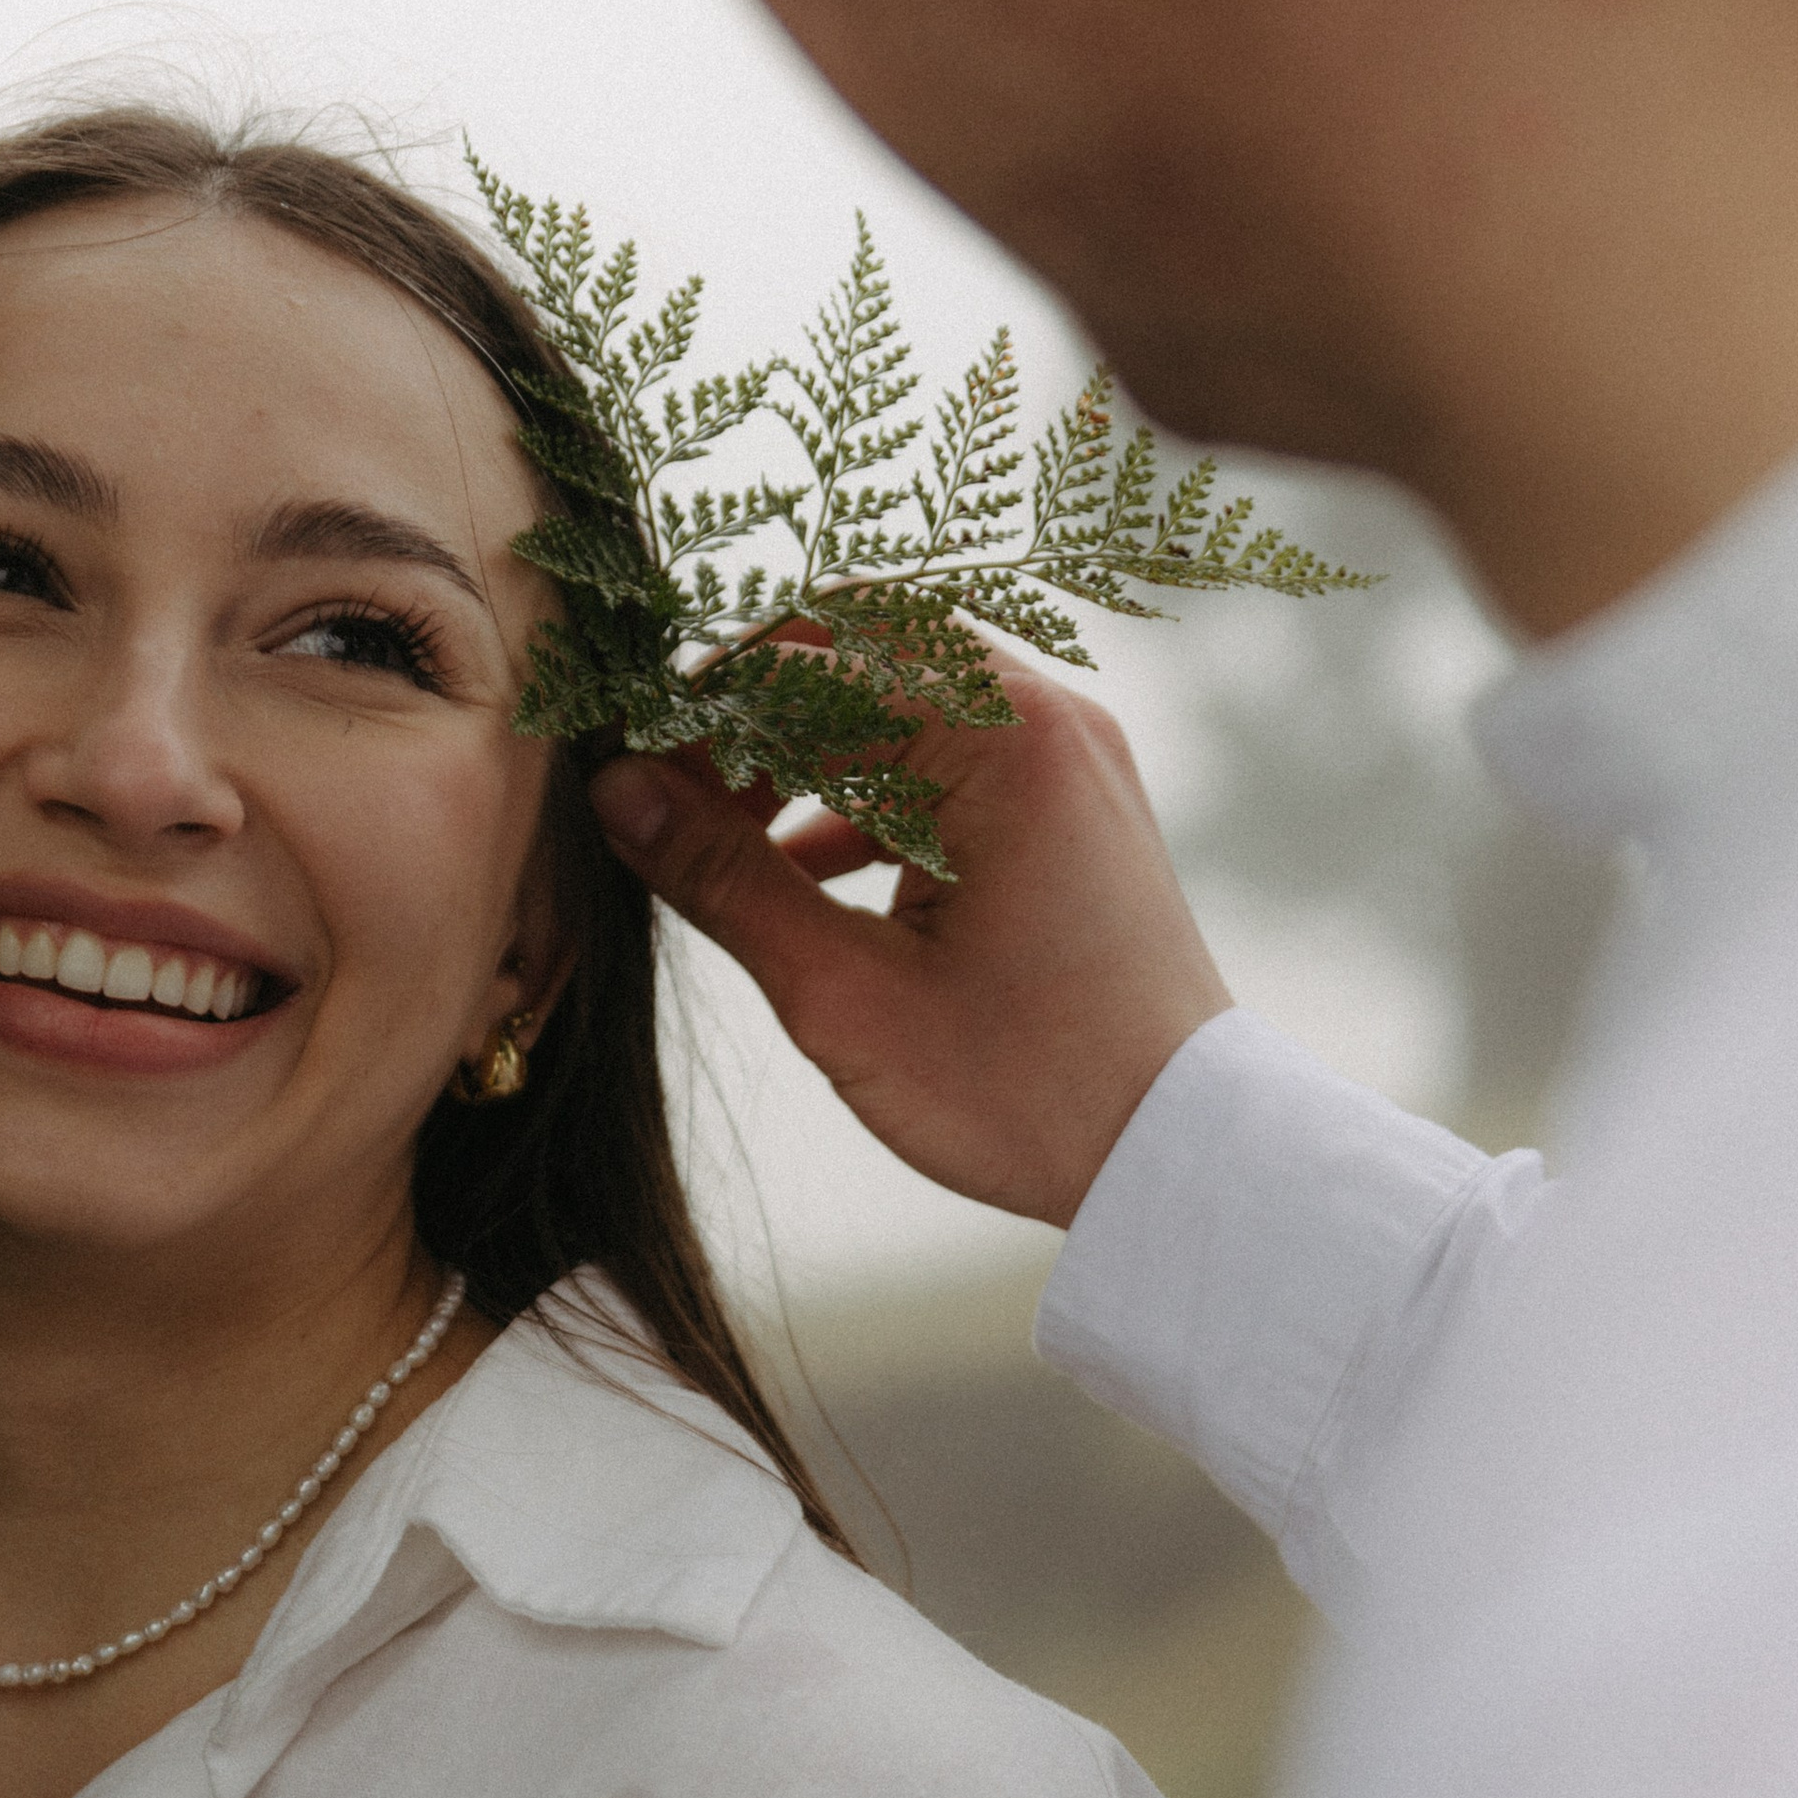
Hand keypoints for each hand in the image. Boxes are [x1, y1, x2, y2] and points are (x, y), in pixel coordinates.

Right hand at [588, 652, 1231, 1227]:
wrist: (1180, 1152)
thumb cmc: (1029, 1091)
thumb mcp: (849, 997)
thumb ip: (726, 881)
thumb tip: (617, 792)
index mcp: (1002, 742)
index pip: (813, 658)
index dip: (703, 707)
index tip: (627, 770)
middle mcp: (1046, 720)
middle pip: (858, 645)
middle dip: (753, 708)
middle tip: (670, 790)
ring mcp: (1067, 758)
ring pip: (898, 696)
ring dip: (803, 749)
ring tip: (721, 839)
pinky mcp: (1069, 805)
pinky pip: (945, 754)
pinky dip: (864, 789)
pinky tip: (797, 870)